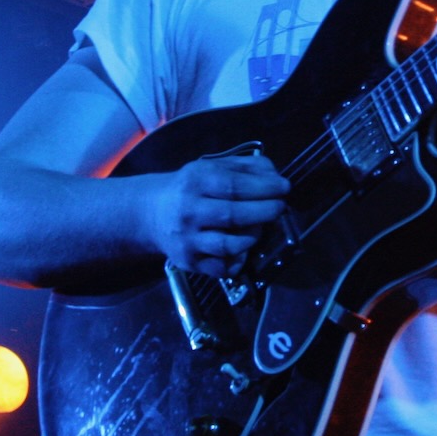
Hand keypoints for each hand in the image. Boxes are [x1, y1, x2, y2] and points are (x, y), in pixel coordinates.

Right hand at [148, 152, 288, 276]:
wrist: (152, 213)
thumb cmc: (191, 188)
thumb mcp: (211, 168)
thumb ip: (244, 168)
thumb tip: (275, 176)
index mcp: (194, 182)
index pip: (234, 185)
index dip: (264, 188)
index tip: (284, 187)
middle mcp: (188, 211)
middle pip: (233, 215)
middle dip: (265, 211)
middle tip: (280, 207)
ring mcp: (188, 240)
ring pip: (228, 245)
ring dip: (253, 236)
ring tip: (261, 225)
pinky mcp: (189, 262)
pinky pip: (221, 268)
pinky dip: (238, 260)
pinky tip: (243, 248)